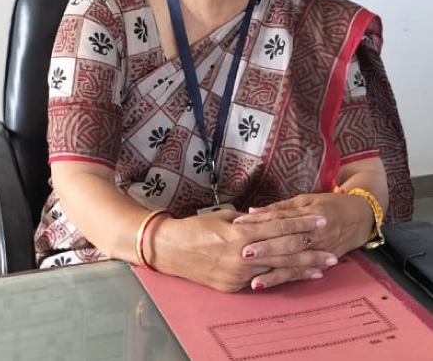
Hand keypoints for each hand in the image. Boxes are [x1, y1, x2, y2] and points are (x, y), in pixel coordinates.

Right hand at [150, 208, 336, 292]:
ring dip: (301, 269)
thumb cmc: (195, 227)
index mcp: (241, 234)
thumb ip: (249, 222)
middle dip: (310, 252)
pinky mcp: (233, 287)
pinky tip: (294, 278)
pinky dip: (280, 278)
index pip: (280, 228)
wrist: (170, 249)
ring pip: (277, 270)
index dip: (302, 225)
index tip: (320, 222)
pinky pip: (261, 281)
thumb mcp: (224, 217)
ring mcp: (238, 275)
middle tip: (332, 252)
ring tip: (322, 269)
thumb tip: (269, 221)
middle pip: (284, 252)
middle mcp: (243, 256)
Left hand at [233, 192, 373, 288]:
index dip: (260, 222)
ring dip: (273, 272)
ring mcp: (319, 251)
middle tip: (243, 253)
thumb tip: (253, 212)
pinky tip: (269, 285)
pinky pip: (300, 273)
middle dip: (265, 249)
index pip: (280, 219)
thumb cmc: (330, 204)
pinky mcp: (321, 262)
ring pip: (293, 262)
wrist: (361, 217)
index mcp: (309, 214)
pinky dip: (284, 280)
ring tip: (254, 280)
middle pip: (286, 242)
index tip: (239, 224)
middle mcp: (315, 234)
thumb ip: (279, 208)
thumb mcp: (305, 200)